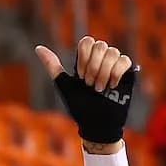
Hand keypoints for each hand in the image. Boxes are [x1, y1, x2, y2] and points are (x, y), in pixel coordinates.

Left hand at [36, 36, 137, 150]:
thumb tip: (38, 48)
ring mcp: (115, 65)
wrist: (96, 124)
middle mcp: (101, 59)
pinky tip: (112, 86)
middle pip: (100, 45)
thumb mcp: (64, 85)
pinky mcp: (127, 73)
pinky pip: (125, 60)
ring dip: (104, 72)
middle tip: (90, 85)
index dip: (83, 58)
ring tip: (100, 89)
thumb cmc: (80, 106)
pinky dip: (116, 73)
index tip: (80, 76)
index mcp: (87, 59)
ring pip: (113, 52)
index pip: (87, 42)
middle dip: (93, 67)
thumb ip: (53, 66)